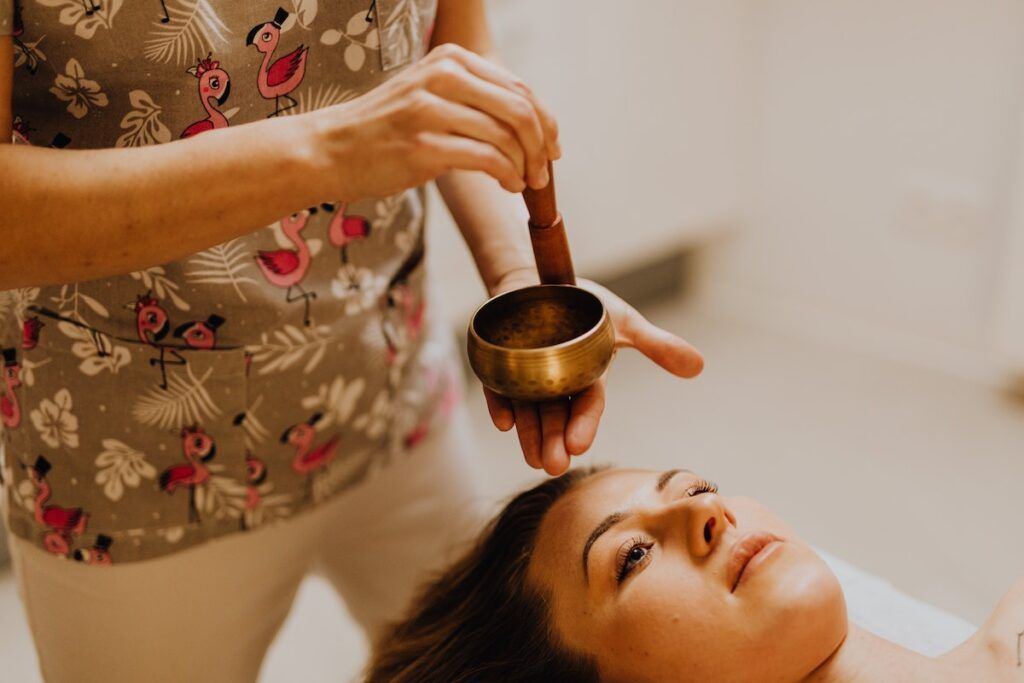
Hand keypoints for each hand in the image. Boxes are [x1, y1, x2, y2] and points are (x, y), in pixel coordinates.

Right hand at [307, 43, 560, 201]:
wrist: (333, 149)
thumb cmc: (386, 130)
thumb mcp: (431, 96)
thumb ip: (475, 101)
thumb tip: (533, 126)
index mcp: (451, 59)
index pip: (519, 88)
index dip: (546, 121)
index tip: (553, 148)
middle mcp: (443, 76)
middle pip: (520, 110)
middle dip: (541, 146)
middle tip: (543, 172)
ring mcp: (431, 110)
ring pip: (506, 137)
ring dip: (525, 166)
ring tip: (523, 184)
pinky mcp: (424, 146)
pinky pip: (488, 160)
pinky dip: (507, 176)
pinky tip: (507, 186)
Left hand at [482, 273, 703, 475]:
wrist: (541, 278)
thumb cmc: (585, 304)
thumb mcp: (624, 323)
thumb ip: (658, 345)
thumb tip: (698, 366)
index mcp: (586, 377)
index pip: (587, 404)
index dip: (583, 425)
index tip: (578, 446)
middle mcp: (557, 384)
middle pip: (555, 416)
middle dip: (554, 441)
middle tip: (552, 465)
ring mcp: (526, 378)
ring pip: (528, 410)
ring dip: (529, 434)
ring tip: (533, 459)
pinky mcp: (500, 367)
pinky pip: (498, 389)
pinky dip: (499, 405)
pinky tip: (503, 421)